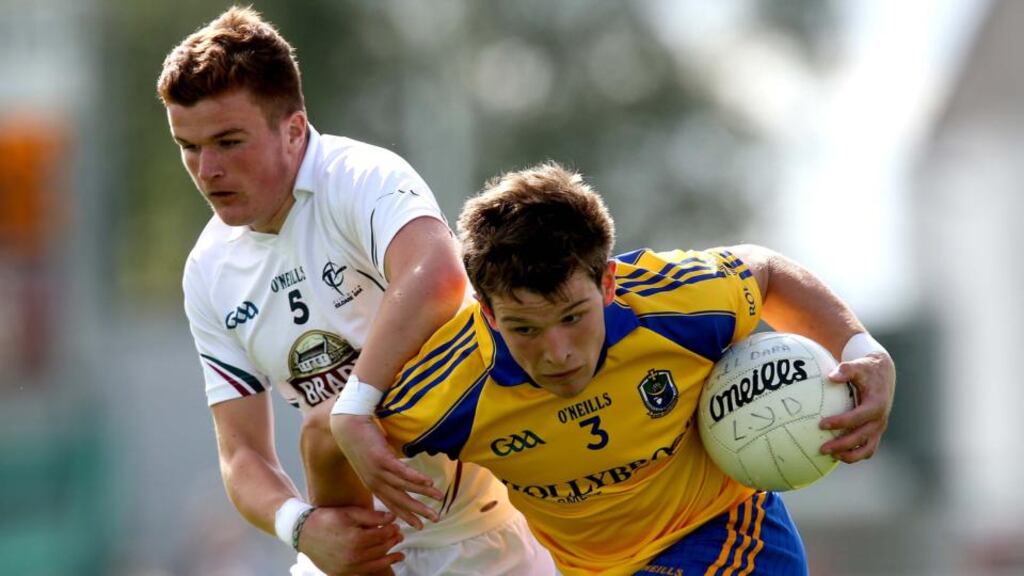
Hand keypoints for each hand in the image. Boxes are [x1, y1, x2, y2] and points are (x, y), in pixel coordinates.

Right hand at [297, 506, 402, 575]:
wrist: (302, 532)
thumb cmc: (326, 519)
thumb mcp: (350, 512)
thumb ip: (372, 516)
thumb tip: (393, 517)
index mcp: (356, 539)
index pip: (382, 535)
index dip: (392, 529)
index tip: (397, 525)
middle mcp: (353, 557)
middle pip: (381, 550)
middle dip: (392, 542)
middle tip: (400, 536)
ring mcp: (347, 568)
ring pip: (375, 564)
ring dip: (390, 558)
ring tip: (400, 553)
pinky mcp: (342, 573)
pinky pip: (364, 573)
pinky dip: (377, 568)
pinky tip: (385, 563)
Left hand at [331, 413, 442, 528]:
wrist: (347, 426)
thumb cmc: (361, 441)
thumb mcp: (372, 462)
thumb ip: (385, 471)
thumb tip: (401, 473)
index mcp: (373, 484)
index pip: (392, 504)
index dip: (407, 515)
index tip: (420, 525)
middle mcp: (376, 482)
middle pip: (400, 500)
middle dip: (419, 511)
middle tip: (435, 519)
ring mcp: (378, 471)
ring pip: (404, 486)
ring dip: (423, 493)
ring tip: (438, 497)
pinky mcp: (381, 458)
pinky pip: (401, 471)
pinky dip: (415, 478)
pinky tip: (428, 482)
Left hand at [819, 352, 895, 462]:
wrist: (883, 374)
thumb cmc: (867, 369)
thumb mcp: (858, 366)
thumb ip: (846, 370)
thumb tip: (831, 376)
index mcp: (876, 404)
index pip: (858, 417)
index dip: (840, 423)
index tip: (822, 424)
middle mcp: (880, 419)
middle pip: (861, 437)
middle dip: (842, 445)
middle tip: (821, 448)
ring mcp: (879, 428)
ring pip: (867, 449)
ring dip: (850, 455)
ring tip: (830, 456)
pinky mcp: (875, 432)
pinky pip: (867, 449)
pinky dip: (855, 455)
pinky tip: (837, 455)